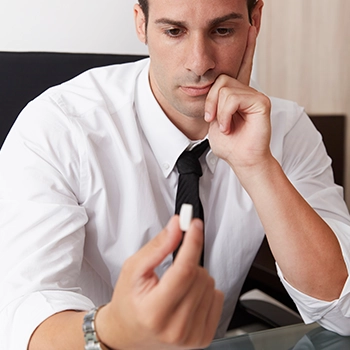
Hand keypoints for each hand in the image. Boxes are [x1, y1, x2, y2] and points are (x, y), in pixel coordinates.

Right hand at [96, 216, 223, 349]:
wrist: (128, 334)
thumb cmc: (128, 302)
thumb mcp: (134, 269)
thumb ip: (158, 246)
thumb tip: (177, 227)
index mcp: (154, 311)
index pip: (183, 271)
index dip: (192, 243)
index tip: (194, 226)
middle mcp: (175, 328)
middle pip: (199, 276)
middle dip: (188, 261)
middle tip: (172, 267)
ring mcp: (192, 336)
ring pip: (210, 284)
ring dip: (196, 276)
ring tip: (176, 285)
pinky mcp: (203, 338)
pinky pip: (218, 297)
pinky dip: (205, 289)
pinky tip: (188, 295)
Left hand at [205, 26, 271, 172]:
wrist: (240, 159)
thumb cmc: (229, 144)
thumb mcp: (214, 119)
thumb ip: (215, 101)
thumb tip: (213, 86)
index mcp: (237, 94)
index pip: (241, 64)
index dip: (246, 46)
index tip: (252, 24)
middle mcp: (247, 91)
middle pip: (220, 79)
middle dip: (210, 102)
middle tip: (212, 120)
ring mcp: (255, 95)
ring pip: (224, 89)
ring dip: (217, 111)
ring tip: (224, 126)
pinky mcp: (261, 102)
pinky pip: (233, 98)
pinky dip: (225, 114)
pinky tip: (230, 126)